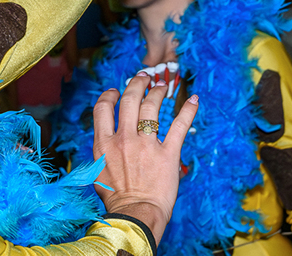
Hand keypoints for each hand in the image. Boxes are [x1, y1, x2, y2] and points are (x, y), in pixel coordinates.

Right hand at [92, 74, 198, 244]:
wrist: (135, 213)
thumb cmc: (116, 198)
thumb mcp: (98, 170)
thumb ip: (103, 149)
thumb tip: (106, 139)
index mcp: (104, 142)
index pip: (103, 107)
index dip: (109, 95)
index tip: (115, 91)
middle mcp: (124, 138)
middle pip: (129, 100)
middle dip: (136, 84)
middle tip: (143, 77)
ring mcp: (146, 144)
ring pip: (151, 107)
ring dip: (157, 92)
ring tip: (161, 86)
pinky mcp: (168, 153)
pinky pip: (179, 126)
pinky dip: (188, 111)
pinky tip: (193, 100)